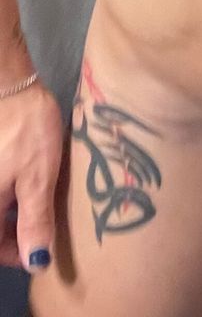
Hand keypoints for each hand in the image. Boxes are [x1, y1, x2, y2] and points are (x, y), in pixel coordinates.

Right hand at [0, 80, 62, 274]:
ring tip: (39, 206)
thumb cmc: (26, 132)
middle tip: (45, 228)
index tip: (42, 250)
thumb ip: (35, 223)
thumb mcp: (37, 179)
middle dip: (14, 235)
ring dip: (11, 216)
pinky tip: (27, 186)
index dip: (16, 255)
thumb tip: (37, 263)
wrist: (12, 85)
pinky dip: (9, 196)